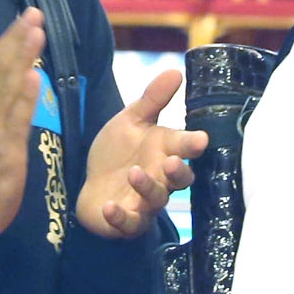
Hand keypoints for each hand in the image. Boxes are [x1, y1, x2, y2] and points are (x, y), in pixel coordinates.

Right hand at [0, 12, 45, 239]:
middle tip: (34, 12)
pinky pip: (14, 119)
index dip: (8, 37)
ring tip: (36, 32)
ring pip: (5, 87)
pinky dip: (24, 97)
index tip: (26, 15)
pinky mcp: (2, 150)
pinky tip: (34, 77)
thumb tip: (16, 69)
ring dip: (21, 58)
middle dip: (16, 38)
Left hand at [74, 67, 206, 238]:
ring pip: (155, 200)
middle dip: (178, 171)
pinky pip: (127, 223)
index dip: (193, 144)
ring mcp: (145, 203)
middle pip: (179, 179)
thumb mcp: (131, 122)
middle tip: (172, 161)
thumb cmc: (118, 154)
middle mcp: (161, 179)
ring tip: (134, 173)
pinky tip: (109, 206)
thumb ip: (152, 99)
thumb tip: (176, 70)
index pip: (185, 148)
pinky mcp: (127, 222)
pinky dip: (119, 217)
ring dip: (147, 187)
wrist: (92, 187)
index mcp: (166, 152)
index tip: (201, 138)